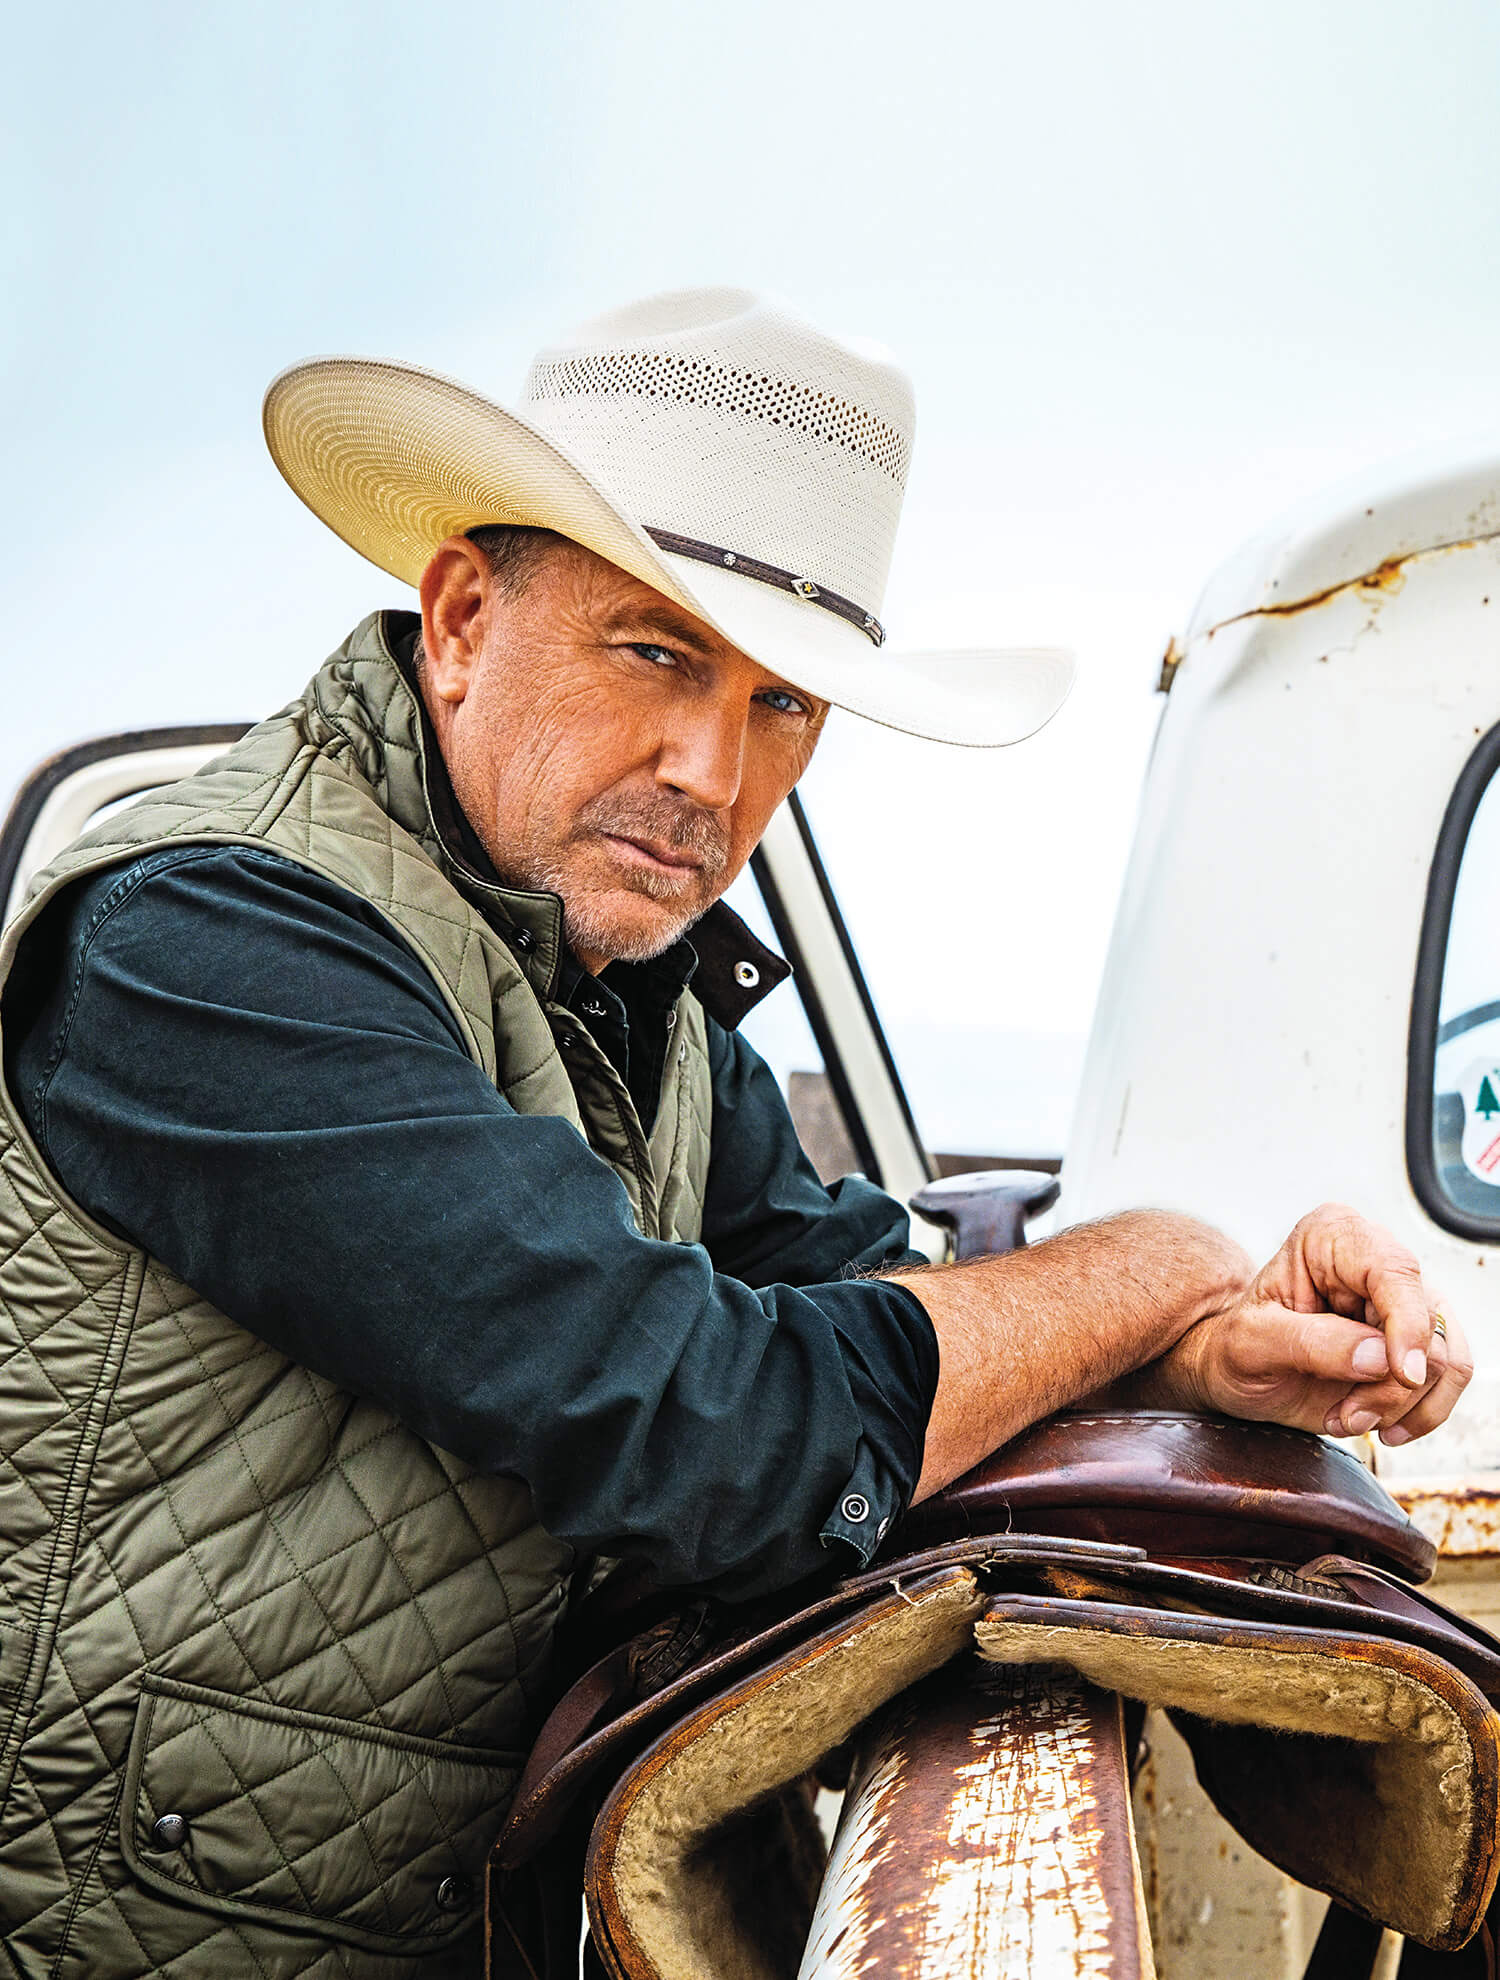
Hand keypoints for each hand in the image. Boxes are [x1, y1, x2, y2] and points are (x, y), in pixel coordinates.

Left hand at [1153, 1203, 1471, 1445]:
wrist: (1236, 1376)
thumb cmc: (1234, 1350)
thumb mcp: (1251, 1345)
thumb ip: (1310, 1343)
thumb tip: (1380, 1356)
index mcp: (1331, 1236)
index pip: (1394, 1271)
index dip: (1407, 1325)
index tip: (1402, 1374)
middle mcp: (1375, 1259)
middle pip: (1427, 1323)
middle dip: (1393, 1384)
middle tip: (1347, 1413)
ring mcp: (1400, 1301)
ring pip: (1447, 1357)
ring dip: (1403, 1403)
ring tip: (1351, 1417)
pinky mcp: (1415, 1340)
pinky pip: (1449, 1379)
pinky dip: (1420, 1412)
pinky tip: (1379, 1425)